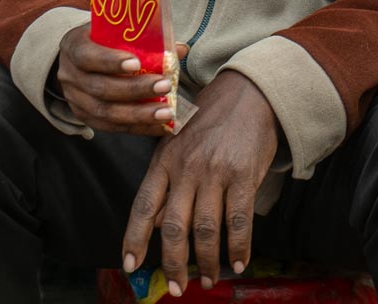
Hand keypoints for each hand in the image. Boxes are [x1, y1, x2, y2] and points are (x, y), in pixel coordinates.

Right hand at [56, 25, 186, 135]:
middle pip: (101, 88)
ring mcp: (75, 100)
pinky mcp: (85, 118)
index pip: (87, 56)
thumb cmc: (101, 40)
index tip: (137, 63)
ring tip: (166, 113)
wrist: (77, 60)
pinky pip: (112, 128)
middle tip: (165, 86)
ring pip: (106, 113)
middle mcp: (69, 75)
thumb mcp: (113, 30)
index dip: (111, 62)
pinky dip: (138, 128)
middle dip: (135, 89)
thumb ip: (143, 38)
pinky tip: (160, 126)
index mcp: (73, 46)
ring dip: (139, 115)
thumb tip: (181, 49)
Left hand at [122, 70, 279, 295]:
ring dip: (206, 263)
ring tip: (210, 279)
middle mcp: (186, 167)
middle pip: (173, 228)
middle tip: (178, 287)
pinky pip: (238, 221)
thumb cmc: (210, 119)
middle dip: (173, 264)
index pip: (144, 205)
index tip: (130, 266)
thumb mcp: (178, 141)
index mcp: (165, 158)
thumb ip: (168, 179)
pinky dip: (238, 248)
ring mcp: (215, 171)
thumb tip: (157, 224)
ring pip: (205, 231)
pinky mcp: (242, 174)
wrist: (247, 92)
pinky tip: (238, 262)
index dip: (134, 238)